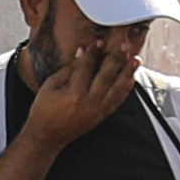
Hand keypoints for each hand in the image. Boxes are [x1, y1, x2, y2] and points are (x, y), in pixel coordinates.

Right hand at [21, 27, 141, 152]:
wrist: (47, 136)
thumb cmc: (44, 110)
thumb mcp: (50, 86)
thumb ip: (68, 70)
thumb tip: (82, 53)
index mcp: (74, 93)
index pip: (87, 67)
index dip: (93, 53)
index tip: (99, 42)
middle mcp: (89, 102)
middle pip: (107, 76)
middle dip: (116, 59)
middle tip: (124, 46)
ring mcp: (98, 111)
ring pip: (117, 89)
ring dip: (127, 73)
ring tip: (135, 60)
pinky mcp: (101, 116)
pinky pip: (117, 101)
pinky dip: (125, 89)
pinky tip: (131, 79)